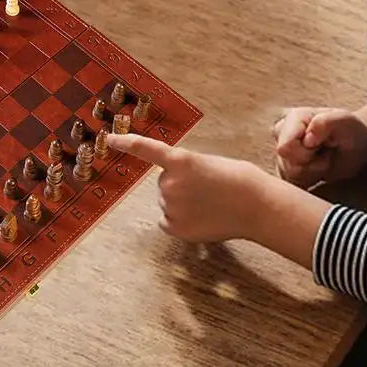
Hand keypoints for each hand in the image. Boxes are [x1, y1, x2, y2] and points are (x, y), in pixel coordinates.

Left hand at [107, 133, 271, 242]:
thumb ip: (183, 170)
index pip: (145, 148)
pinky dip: (180, 221)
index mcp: (179, 160)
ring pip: (168, 203)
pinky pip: (167, 221)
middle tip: (207, 188)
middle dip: (181, 185)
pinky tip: (201, 218)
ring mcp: (170, 206)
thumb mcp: (206, 163)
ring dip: (183, 203)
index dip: (125, 142)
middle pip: (164, 183)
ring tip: (210, 202)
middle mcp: (169, 182)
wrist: (257, 206)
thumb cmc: (237, 180)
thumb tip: (172, 187)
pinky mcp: (175, 227)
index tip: (109, 139)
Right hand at [273, 107, 366, 186]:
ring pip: (290, 174)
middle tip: (326, 152)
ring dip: (313, 172)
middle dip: (311, 164)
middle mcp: (282, 133)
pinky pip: (292, 183)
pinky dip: (310, 179)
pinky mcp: (285, 167)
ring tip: (324, 159)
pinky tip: (319, 167)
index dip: (306, 153)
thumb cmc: (351, 130)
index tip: (323, 145)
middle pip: (287, 163)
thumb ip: (325, 123)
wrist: (357, 144)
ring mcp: (282, 151)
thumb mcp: (345, 122)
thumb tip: (307, 138)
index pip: (285, 147)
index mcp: (292, 119)